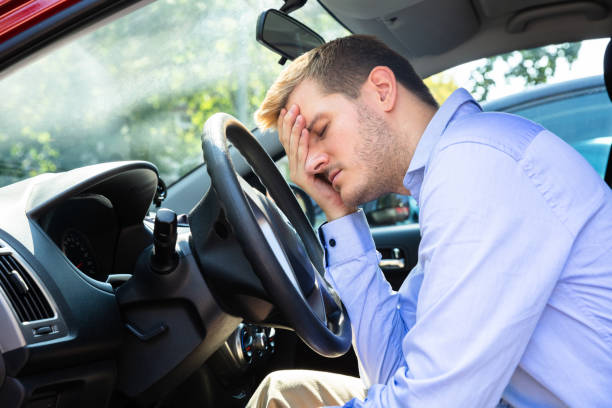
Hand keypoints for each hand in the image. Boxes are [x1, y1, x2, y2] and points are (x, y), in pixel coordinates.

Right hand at [278, 105, 354, 220]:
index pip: (288, 140)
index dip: (285, 125)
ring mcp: (297, 173)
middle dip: (289, 122)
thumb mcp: (325, 161)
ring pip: (293, 147)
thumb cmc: (335, 183)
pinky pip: (302, 157)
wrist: (339, 205)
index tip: (286, 109)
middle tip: (292, 107)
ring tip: (298, 115)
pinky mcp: (303, 178)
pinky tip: (306, 131)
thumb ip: (318, 149)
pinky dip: (304, 143)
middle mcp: (295, 168)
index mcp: (298, 163)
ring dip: (296, 129)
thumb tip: (316, 129)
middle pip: (287, 141)